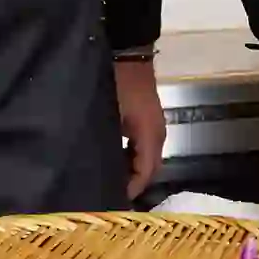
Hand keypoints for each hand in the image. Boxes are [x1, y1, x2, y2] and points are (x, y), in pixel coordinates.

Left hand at [114, 58, 165, 200]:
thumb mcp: (111, 117)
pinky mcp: (147, 123)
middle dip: (132, 185)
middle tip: (108, 196)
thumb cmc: (117, 85)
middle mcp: (157, 136)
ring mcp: (154, 129)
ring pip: (146, 160)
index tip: (110, 202)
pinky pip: (142, 150)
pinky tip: (113, 162)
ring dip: (131, 173)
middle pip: (149, 170)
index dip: (130, 190)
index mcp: (150, 137)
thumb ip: (111, 145)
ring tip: (109, 181)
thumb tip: (100, 171)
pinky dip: (130, 160)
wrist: (128, 55)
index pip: (145, 174)